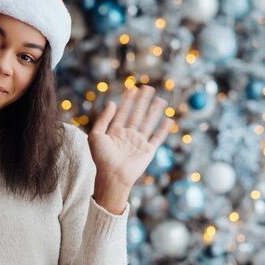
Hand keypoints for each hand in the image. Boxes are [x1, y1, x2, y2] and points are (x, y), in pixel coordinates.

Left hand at [89, 86, 172, 212]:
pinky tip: (168, 119)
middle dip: (142, 101)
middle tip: (148, 88)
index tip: (132, 89)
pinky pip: (158, 137)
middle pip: (137, 114)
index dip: (128, 101)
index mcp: (116, 132)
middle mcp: (128, 136)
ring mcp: (139, 143)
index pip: (123, 112)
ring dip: (154, 111)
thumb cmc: (101, 158)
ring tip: (161, 99)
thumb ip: (103, 119)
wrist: (112, 176)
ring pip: (149, 123)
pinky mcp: (148, 151)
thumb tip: (112, 103)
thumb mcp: (96, 136)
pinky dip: (164, 129)